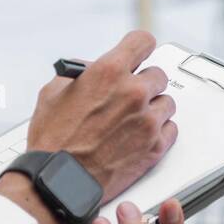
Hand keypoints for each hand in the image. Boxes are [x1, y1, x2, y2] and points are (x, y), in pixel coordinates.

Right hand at [26, 30, 177, 202]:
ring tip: (132, 119)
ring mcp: (147, 120)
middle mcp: (133, 92)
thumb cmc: (52, 141)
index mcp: (109, 72)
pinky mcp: (154, 147)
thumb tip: (91, 68)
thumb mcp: (53, 93)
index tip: (139, 53)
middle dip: (143, 82)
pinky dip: (159, 131)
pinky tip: (141, 134)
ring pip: (166, 102)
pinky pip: (171, 129)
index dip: (139, 47)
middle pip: (158, 74)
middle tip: (129, 94)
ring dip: (152, 108)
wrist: (59, 181)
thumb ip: (78, 73)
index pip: (142, 41)